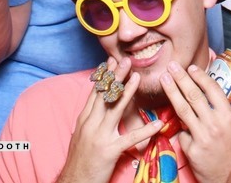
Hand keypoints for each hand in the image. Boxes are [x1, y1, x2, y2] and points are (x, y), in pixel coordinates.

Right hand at [58, 57, 162, 182]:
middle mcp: (90, 124)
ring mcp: (99, 136)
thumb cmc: (80, 159)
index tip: (112, 60)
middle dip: (116, 77)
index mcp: (84, 119)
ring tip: (138, 77)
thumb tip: (102, 105)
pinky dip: (144, 131)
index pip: (96, 93)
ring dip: (127, 92)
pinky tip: (156, 124)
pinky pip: (130, 138)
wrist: (73, 182)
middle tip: (126, 60)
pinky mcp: (109, 150)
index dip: (105, 76)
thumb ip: (92, 119)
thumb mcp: (82, 135)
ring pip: (115, 110)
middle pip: (105, 96)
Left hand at [159, 62, 230, 182]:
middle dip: (181, 78)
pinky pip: (183, 133)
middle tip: (171, 66)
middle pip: (193, 96)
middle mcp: (214, 125)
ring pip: (182, 110)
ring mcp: (201, 137)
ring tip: (164, 79)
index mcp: (228, 118)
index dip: (200, 77)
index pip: (212, 90)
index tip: (191, 67)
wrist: (230, 180)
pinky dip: (182, 128)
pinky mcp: (191, 150)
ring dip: (172, 92)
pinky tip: (180, 124)